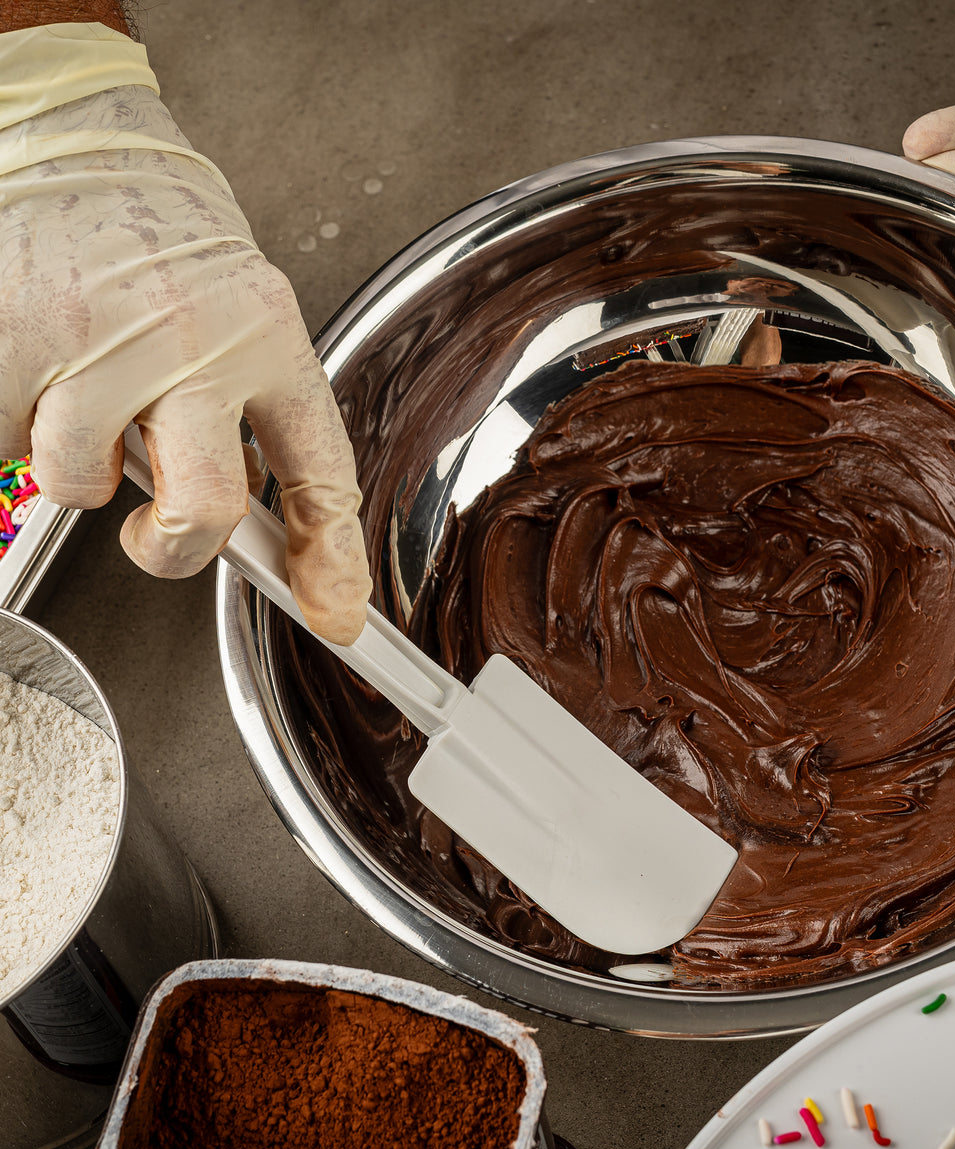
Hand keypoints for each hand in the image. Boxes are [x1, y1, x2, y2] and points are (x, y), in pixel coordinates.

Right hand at [0, 24, 371, 642]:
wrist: (74, 140)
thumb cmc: (162, 235)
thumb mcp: (244, 313)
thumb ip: (251, 411)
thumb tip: (251, 518)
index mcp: (270, 337)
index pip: (320, 473)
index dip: (330, 559)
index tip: (334, 612)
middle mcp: (196, 342)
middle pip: (202, 512)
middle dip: (173, 548)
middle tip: (155, 533)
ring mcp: (102, 345)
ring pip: (82, 487)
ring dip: (76, 465)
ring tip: (81, 396)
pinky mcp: (15, 347)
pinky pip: (10, 446)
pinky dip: (17, 427)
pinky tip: (39, 374)